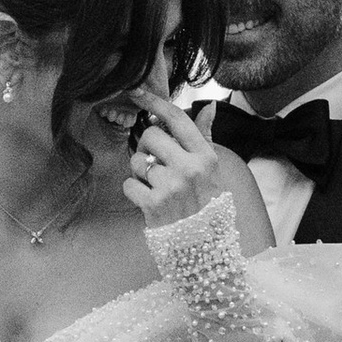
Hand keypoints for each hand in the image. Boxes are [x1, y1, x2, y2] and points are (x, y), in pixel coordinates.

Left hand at [121, 86, 225, 227]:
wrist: (204, 248)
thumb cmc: (206, 205)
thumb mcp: (213, 171)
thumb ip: (205, 138)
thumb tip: (209, 107)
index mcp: (205, 157)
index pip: (177, 119)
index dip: (154, 102)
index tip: (137, 92)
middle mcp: (189, 169)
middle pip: (150, 135)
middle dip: (147, 147)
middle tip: (156, 164)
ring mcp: (171, 187)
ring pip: (136, 161)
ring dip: (140, 173)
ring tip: (156, 187)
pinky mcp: (153, 205)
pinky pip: (128, 184)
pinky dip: (134, 192)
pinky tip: (149, 201)